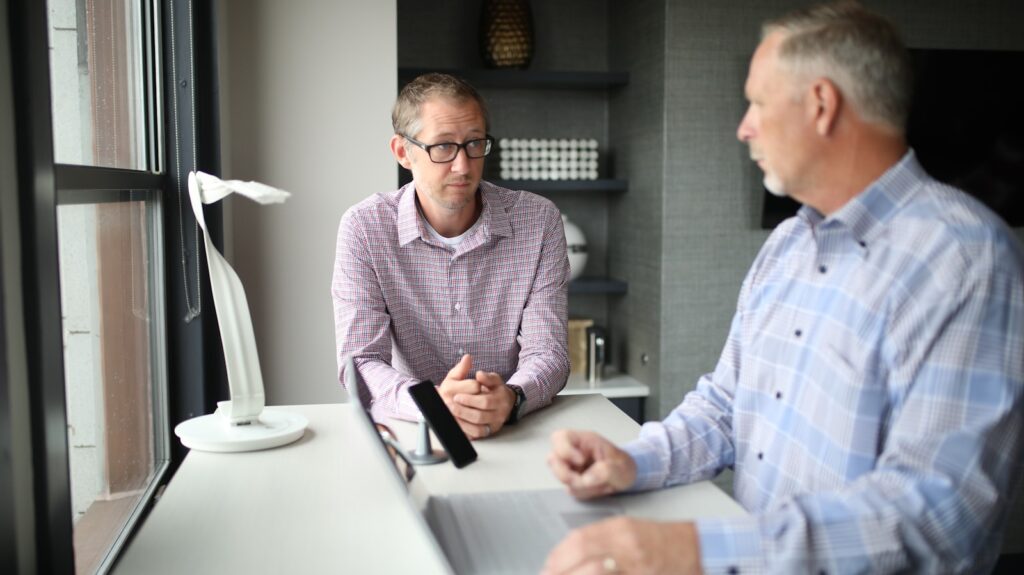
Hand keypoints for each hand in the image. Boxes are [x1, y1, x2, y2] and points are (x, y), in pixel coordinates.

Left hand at [438, 355, 513, 439]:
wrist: (505, 402)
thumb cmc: (495, 389)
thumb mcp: (493, 379)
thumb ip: (486, 376)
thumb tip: (479, 374)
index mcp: (501, 398)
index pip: (485, 401)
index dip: (469, 400)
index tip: (457, 396)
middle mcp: (500, 414)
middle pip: (480, 416)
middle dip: (463, 411)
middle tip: (449, 405)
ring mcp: (494, 425)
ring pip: (478, 429)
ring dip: (462, 422)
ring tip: (451, 414)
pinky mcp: (489, 432)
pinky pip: (476, 435)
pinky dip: (465, 430)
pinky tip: (456, 422)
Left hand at [541, 517, 702, 574]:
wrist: (698, 550)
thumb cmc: (661, 543)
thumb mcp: (628, 532)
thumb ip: (599, 542)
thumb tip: (567, 559)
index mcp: (620, 529)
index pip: (579, 540)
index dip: (557, 558)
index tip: (547, 569)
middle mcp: (627, 545)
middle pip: (583, 557)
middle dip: (560, 571)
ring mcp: (637, 565)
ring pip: (598, 570)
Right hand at [547, 430, 636, 499]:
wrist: (628, 477)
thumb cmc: (623, 465)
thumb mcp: (621, 467)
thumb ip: (605, 471)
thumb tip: (586, 479)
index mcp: (583, 441)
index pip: (560, 438)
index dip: (564, 450)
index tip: (580, 461)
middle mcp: (573, 452)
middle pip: (553, 459)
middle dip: (567, 474)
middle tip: (584, 480)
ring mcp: (571, 467)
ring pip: (560, 477)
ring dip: (580, 486)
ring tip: (600, 484)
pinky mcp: (572, 481)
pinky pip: (570, 490)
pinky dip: (585, 493)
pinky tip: (598, 488)